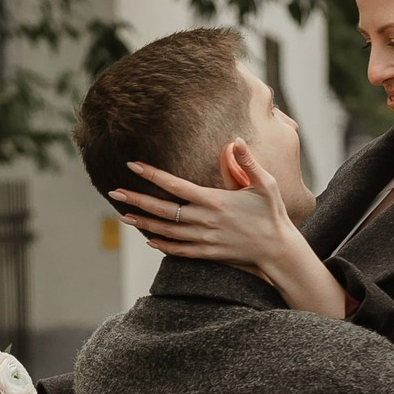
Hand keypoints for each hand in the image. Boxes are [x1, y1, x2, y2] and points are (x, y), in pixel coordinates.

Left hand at [112, 145, 348, 317]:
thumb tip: (236, 140)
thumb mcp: (265, 184)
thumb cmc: (272, 214)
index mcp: (215, 201)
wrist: (278, 250)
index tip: (134, 165)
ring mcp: (204, 239)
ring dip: (143, 223)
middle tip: (115, 192)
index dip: (153, 175)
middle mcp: (205, 221)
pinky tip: (149, 239)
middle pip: (163, 210)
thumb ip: (248, 162)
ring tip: (123, 216)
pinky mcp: (207, 253)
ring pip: (166, 231)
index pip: (176, 186)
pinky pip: (178, 250)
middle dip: (137, 200)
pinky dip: (162, 245)